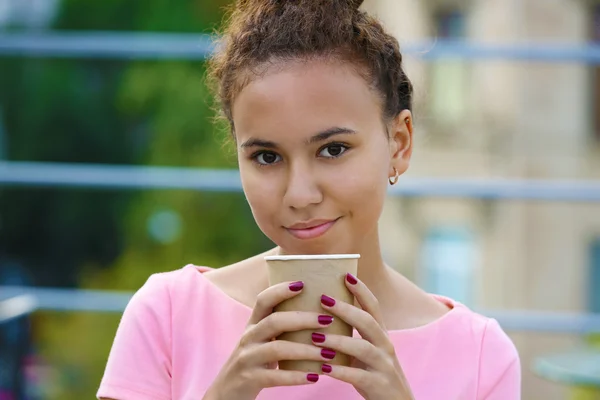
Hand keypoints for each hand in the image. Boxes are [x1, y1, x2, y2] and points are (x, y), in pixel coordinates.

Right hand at [204, 280, 334, 399]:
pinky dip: (296, 376)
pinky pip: (275, 377)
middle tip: (328, 320)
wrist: (226, 393)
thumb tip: (315, 312)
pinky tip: (315, 377)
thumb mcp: (260, 341)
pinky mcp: (249, 379)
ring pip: (277, 349)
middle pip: (274, 321)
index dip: (281, 290)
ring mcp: (247, 358)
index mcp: (253, 325)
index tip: (303, 284)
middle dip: (303, 319)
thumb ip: (279, 328)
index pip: (263, 299)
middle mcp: (248, 338)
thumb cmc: (253, 363)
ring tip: (329, 354)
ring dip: (306, 351)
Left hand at [313, 273, 414, 399]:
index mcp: (380, 335)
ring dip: (338, 341)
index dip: (361, 290)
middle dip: (346, 309)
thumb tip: (319, 316)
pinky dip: (340, 371)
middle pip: (368, 322)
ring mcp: (384, 366)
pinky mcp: (379, 385)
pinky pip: (359, 376)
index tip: (346, 274)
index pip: (373, 307)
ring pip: (363, 348)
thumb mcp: (365, 352)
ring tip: (315, 338)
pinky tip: (322, 369)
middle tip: (323, 299)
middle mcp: (385, 346)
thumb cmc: (373, 375)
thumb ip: (349, 335)